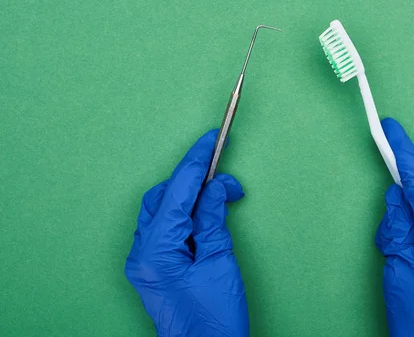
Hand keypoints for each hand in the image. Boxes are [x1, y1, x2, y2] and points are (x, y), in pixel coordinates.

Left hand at [125, 130, 247, 336]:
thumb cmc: (214, 319)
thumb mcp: (220, 261)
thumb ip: (214, 218)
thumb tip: (215, 187)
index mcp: (156, 250)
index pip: (177, 190)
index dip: (196, 161)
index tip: (211, 139)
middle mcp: (141, 253)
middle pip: (164, 197)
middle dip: (195, 182)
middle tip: (227, 180)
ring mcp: (144, 261)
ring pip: (163, 211)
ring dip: (190, 198)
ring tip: (222, 199)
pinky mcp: (153, 267)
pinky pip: (164, 228)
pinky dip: (184, 216)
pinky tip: (205, 216)